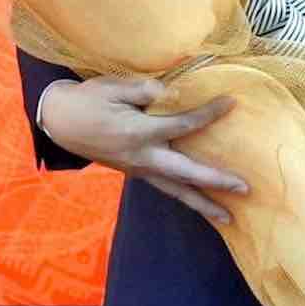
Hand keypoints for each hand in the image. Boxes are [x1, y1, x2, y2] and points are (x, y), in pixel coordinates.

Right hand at [37, 74, 244, 224]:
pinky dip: (185, 196)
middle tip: (245, 189)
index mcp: (138, 133)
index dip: (208, 114)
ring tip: (228, 219)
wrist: (59, 121)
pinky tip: (200, 202)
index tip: (231, 103)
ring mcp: (138, 170)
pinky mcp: (135, 173)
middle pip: (186, 173)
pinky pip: (166, 187)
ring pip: (176, 190)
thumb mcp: (112, 87)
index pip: (182, 125)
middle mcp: (142, 158)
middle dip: (216, 181)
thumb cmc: (88, 100)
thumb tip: (168, 92)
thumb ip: (143, 90)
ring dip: (203, 205)